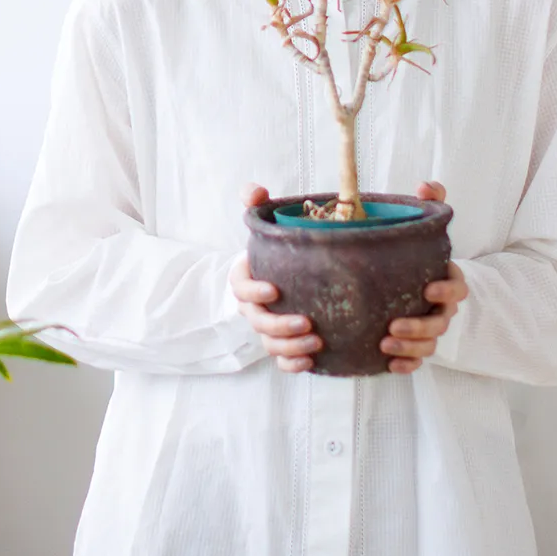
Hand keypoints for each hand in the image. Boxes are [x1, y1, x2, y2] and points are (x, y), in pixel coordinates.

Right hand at [231, 184, 320, 371]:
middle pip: (257, 322)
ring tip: (316, 342)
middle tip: (307, 323)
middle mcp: (254, 307)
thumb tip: (254, 190)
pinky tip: (311, 363)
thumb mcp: (265, 223)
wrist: (285, 275)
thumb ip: (256, 204)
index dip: (253, 292)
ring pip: (270, 345)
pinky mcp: (284, 344)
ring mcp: (268, 328)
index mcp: (247, 279)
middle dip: (279, 326)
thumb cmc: (276, 249)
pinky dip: (292, 365)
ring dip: (290, 347)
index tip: (274, 289)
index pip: (240, 288)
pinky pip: (282, 361)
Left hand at [381, 180, 467, 373]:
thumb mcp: (425, 227)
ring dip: (410, 348)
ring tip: (384, 346)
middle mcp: (442, 307)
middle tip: (394, 326)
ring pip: (429, 345)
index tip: (429, 287)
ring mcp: (430, 328)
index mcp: (446, 279)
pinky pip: (416, 361)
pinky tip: (388, 366)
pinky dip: (406, 366)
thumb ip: (430, 204)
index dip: (448, 289)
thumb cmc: (417, 254)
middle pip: (441, 322)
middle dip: (420, 327)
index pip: (458, 286)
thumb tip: (426, 186)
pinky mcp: (415, 345)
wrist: (414, 281)